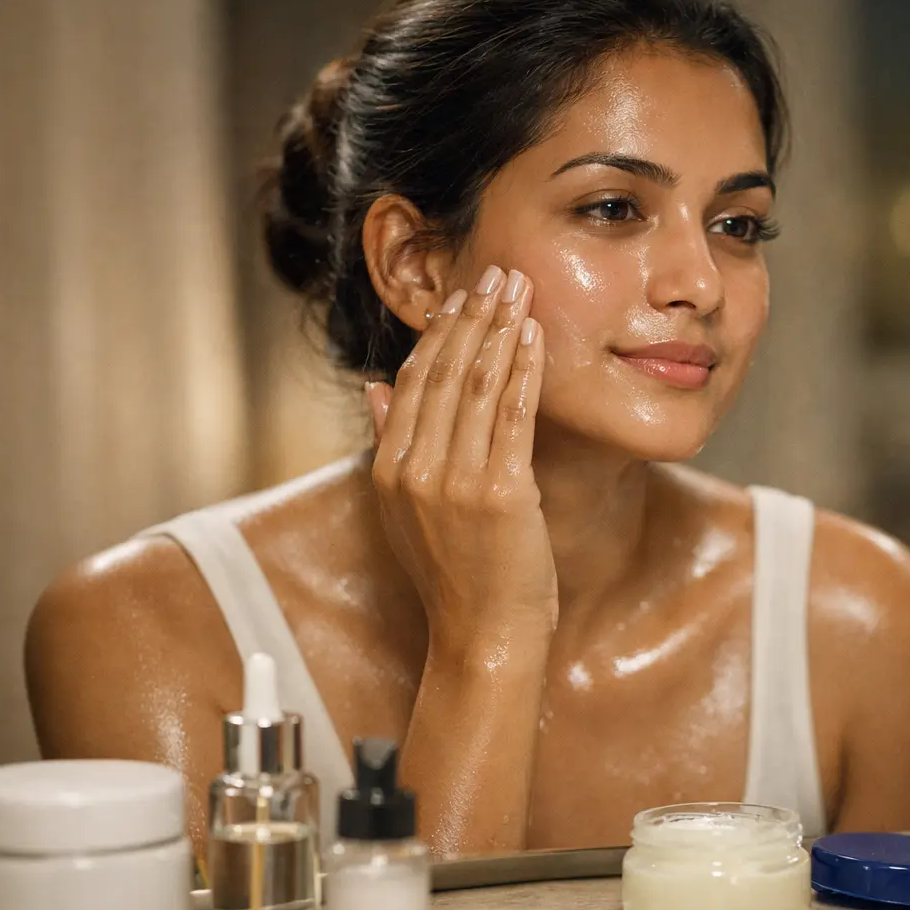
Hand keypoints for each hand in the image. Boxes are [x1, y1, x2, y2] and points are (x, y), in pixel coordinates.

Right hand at [367, 265, 557, 649]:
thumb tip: (374, 388)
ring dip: (501, 328)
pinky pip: (513, 414)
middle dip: (474, 316)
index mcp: (389, 470)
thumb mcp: (406, 512)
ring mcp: (455, 481)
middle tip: (498, 273)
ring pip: (476, 384)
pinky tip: (536, 336)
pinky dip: (524, 368)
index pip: (412, 382)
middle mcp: (415, 470)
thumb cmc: (458, 578)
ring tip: (520, 289)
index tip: (462, 297)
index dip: (438, 333)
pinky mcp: (501, 493)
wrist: (484, 636)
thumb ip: (391, 445)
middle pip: (443, 373)